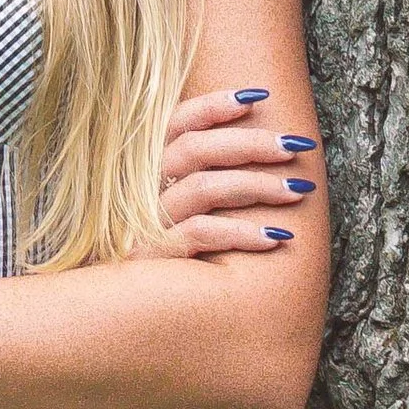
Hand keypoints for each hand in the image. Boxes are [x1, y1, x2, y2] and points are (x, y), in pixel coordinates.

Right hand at [140, 84, 318, 255]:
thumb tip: (251, 150)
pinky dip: (240, 233)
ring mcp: (144, 224)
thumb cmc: (152, 256)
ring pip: (204, 189)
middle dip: (251, 143)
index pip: (175, 123)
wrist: (110, 311)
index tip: (256, 97)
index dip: (213, 106)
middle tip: (296, 145)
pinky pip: (200, 235)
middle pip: (195, 150)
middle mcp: (140, 191)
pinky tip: (275, 239)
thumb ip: (193, 177)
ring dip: (257, 186)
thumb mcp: (162, 208)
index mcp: (143, 169)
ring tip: (298, 191)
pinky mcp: (152, 259)